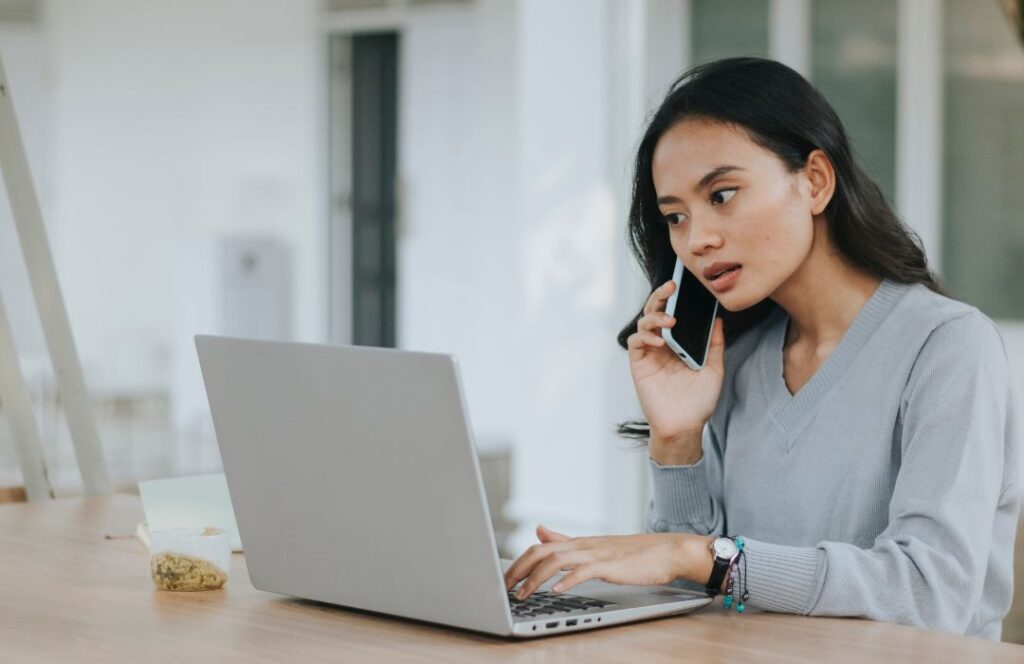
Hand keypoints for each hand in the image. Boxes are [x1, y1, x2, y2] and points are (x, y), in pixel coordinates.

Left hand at [503, 524, 712, 599]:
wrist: (667, 551)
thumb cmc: (634, 554)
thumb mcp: (594, 546)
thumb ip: (565, 540)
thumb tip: (539, 530)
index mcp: (578, 543)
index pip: (539, 547)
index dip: (518, 562)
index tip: (503, 579)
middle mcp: (583, 545)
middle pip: (541, 552)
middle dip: (518, 570)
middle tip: (503, 588)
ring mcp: (597, 553)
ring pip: (557, 560)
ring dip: (536, 578)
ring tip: (523, 594)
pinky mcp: (611, 565)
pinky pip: (585, 570)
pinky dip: (569, 580)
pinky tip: (557, 590)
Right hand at [626, 279, 725, 443]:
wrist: (685, 425)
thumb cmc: (699, 401)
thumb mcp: (714, 369)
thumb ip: (714, 344)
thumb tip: (718, 320)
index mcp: (679, 342)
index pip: (674, 313)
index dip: (675, 298)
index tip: (683, 284)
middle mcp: (662, 344)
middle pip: (655, 312)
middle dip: (661, 297)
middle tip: (671, 287)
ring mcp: (650, 353)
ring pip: (644, 323)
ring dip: (655, 317)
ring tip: (669, 321)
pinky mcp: (639, 364)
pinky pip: (636, 342)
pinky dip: (645, 336)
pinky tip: (659, 341)